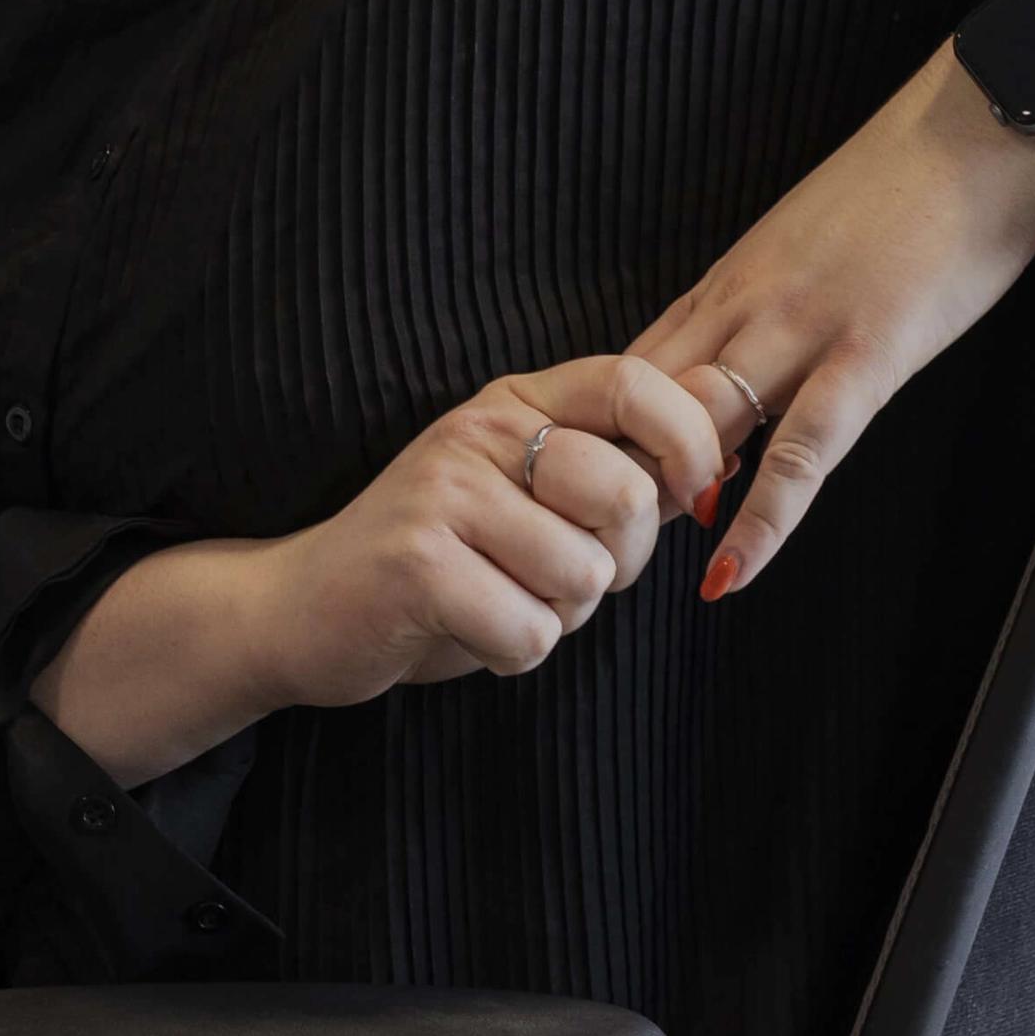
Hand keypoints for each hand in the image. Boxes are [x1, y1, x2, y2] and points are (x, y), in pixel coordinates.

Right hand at [246, 355, 726, 705]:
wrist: (305, 607)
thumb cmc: (440, 560)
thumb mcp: (529, 498)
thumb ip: (619, 471)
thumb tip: (729, 445)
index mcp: (513, 402)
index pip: (634, 382)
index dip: (690, 440)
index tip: (692, 495)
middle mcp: (477, 430)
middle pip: (625, 497)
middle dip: (616, 564)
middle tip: (557, 574)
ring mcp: (443, 493)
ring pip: (583, 579)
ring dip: (557, 616)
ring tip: (497, 598)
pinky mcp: (418, 562)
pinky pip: (532, 632)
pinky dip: (512, 652)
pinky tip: (465, 629)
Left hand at [630, 6, 1034, 599]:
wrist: (985, 123)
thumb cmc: (910, 185)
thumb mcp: (813, 241)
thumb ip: (770, 304)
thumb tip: (745, 372)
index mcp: (733, 278)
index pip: (637, 365)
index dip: (601, 433)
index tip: (578, 490)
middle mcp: (747, 302)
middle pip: (648, 402)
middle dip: (613, 476)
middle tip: (584, 544)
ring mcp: (802, 327)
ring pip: (701, 422)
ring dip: (663, 499)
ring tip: (629, 569)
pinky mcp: (868, 352)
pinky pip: (802, 449)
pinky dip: (761, 516)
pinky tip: (730, 567)